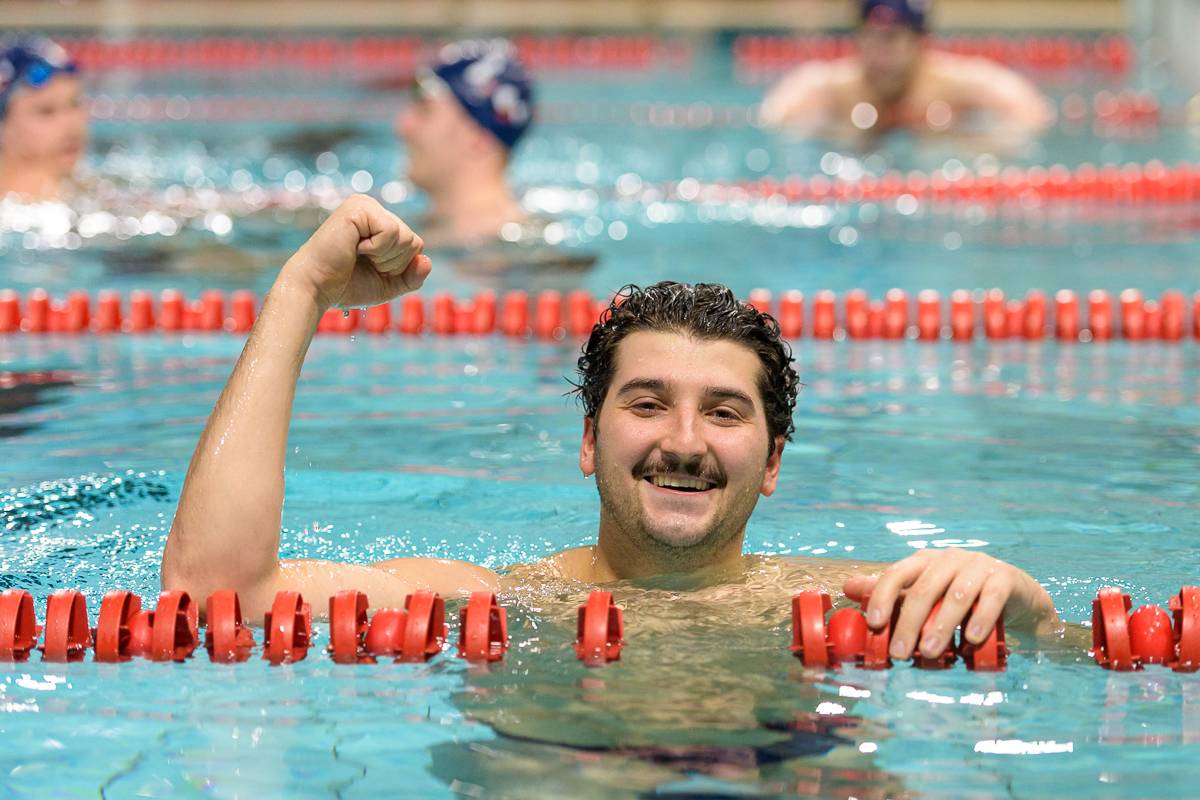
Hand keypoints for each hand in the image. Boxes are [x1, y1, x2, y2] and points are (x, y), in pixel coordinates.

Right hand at [283, 194, 430, 310]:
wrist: (317, 288)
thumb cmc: (347, 285)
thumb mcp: (388, 284)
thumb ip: (412, 276)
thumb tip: (427, 260)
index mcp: (380, 221)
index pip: (415, 245)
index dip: (399, 267)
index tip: (370, 267)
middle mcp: (373, 208)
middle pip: (413, 242)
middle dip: (393, 263)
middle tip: (362, 262)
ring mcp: (365, 205)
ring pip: (405, 237)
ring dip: (384, 258)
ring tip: (358, 255)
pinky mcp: (359, 207)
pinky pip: (391, 232)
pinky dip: (377, 249)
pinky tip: (355, 247)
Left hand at [842, 548, 1059, 660]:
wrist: (1015, 595)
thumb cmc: (961, 595)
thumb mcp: (924, 593)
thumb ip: (890, 592)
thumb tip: (847, 588)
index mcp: (925, 561)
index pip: (897, 573)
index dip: (882, 597)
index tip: (874, 625)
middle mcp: (950, 559)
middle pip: (924, 590)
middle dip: (909, 623)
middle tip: (900, 654)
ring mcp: (979, 566)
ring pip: (956, 596)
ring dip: (941, 627)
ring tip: (930, 653)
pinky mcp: (1005, 578)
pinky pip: (991, 598)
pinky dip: (980, 620)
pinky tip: (972, 640)